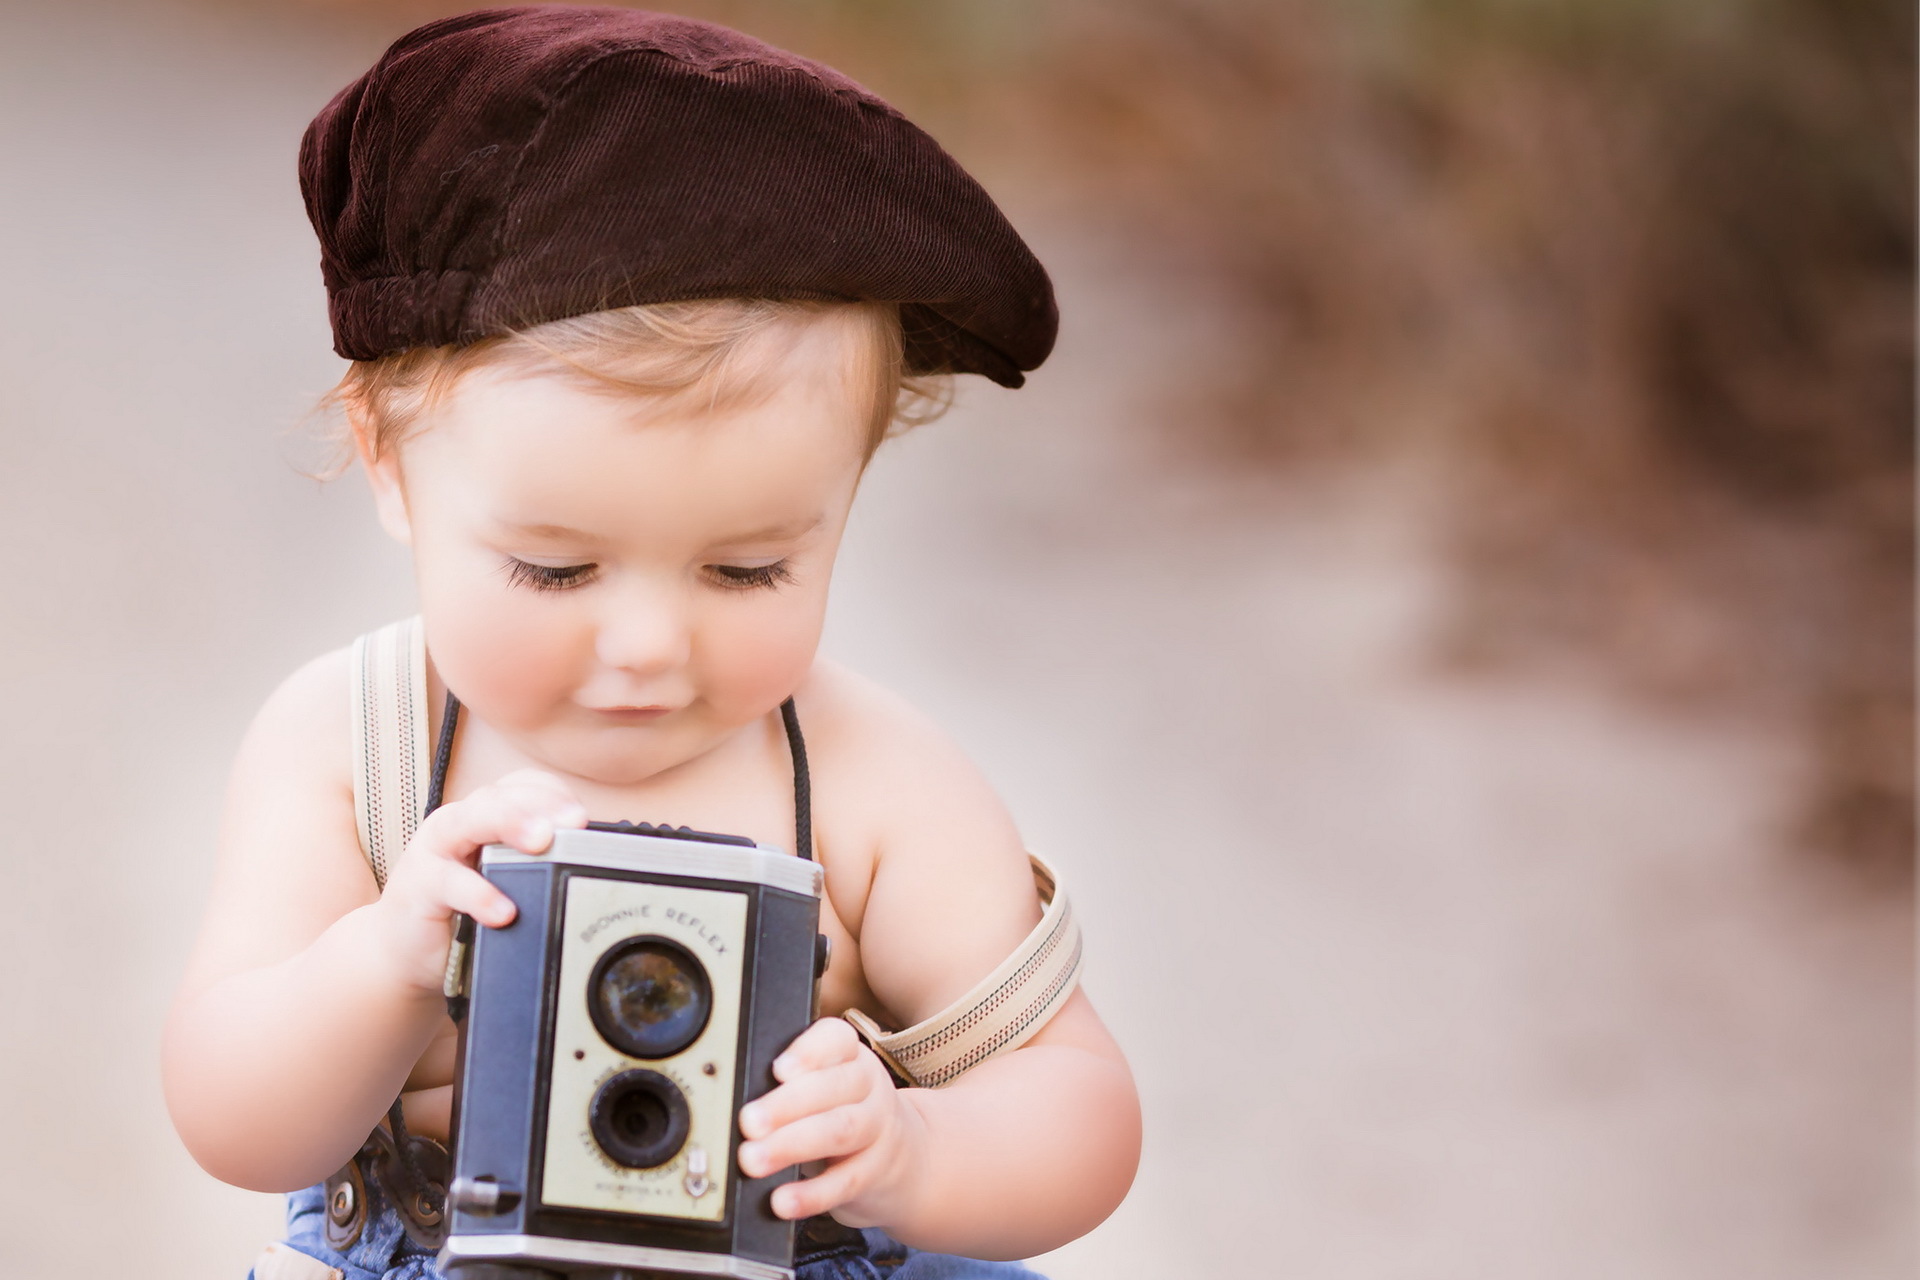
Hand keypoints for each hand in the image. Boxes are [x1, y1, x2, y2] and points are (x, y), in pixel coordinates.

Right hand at [371, 768, 586, 995]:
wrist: (404, 952)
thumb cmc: (464, 911)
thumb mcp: (506, 882)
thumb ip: (539, 867)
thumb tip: (598, 869)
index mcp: (487, 816)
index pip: (523, 786)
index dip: (554, 795)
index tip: (583, 818)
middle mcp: (460, 822)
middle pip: (499, 795)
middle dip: (540, 803)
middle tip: (574, 822)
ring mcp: (435, 850)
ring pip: (468, 820)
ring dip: (509, 824)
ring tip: (543, 842)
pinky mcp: (418, 886)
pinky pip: (449, 883)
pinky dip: (478, 894)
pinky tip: (504, 911)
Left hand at [736, 1017, 927, 1224]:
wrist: (906, 1157)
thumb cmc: (845, 1111)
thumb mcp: (827, 1084)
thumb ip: (790, 1084)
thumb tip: (738, 1099)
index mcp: (852, 1055)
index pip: (837, 1039)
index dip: (808, 1052)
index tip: (778, 1069)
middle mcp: (869, 1086)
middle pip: (834, 1088)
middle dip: (786, 1105)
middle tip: (748, 1122)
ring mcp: (878, 1129)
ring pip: (839, 1132)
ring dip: (791, 1145)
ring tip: (753, 1160)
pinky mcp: (876, 1172)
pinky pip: (845, 1183)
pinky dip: (811, 1195)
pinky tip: (782, 1201)